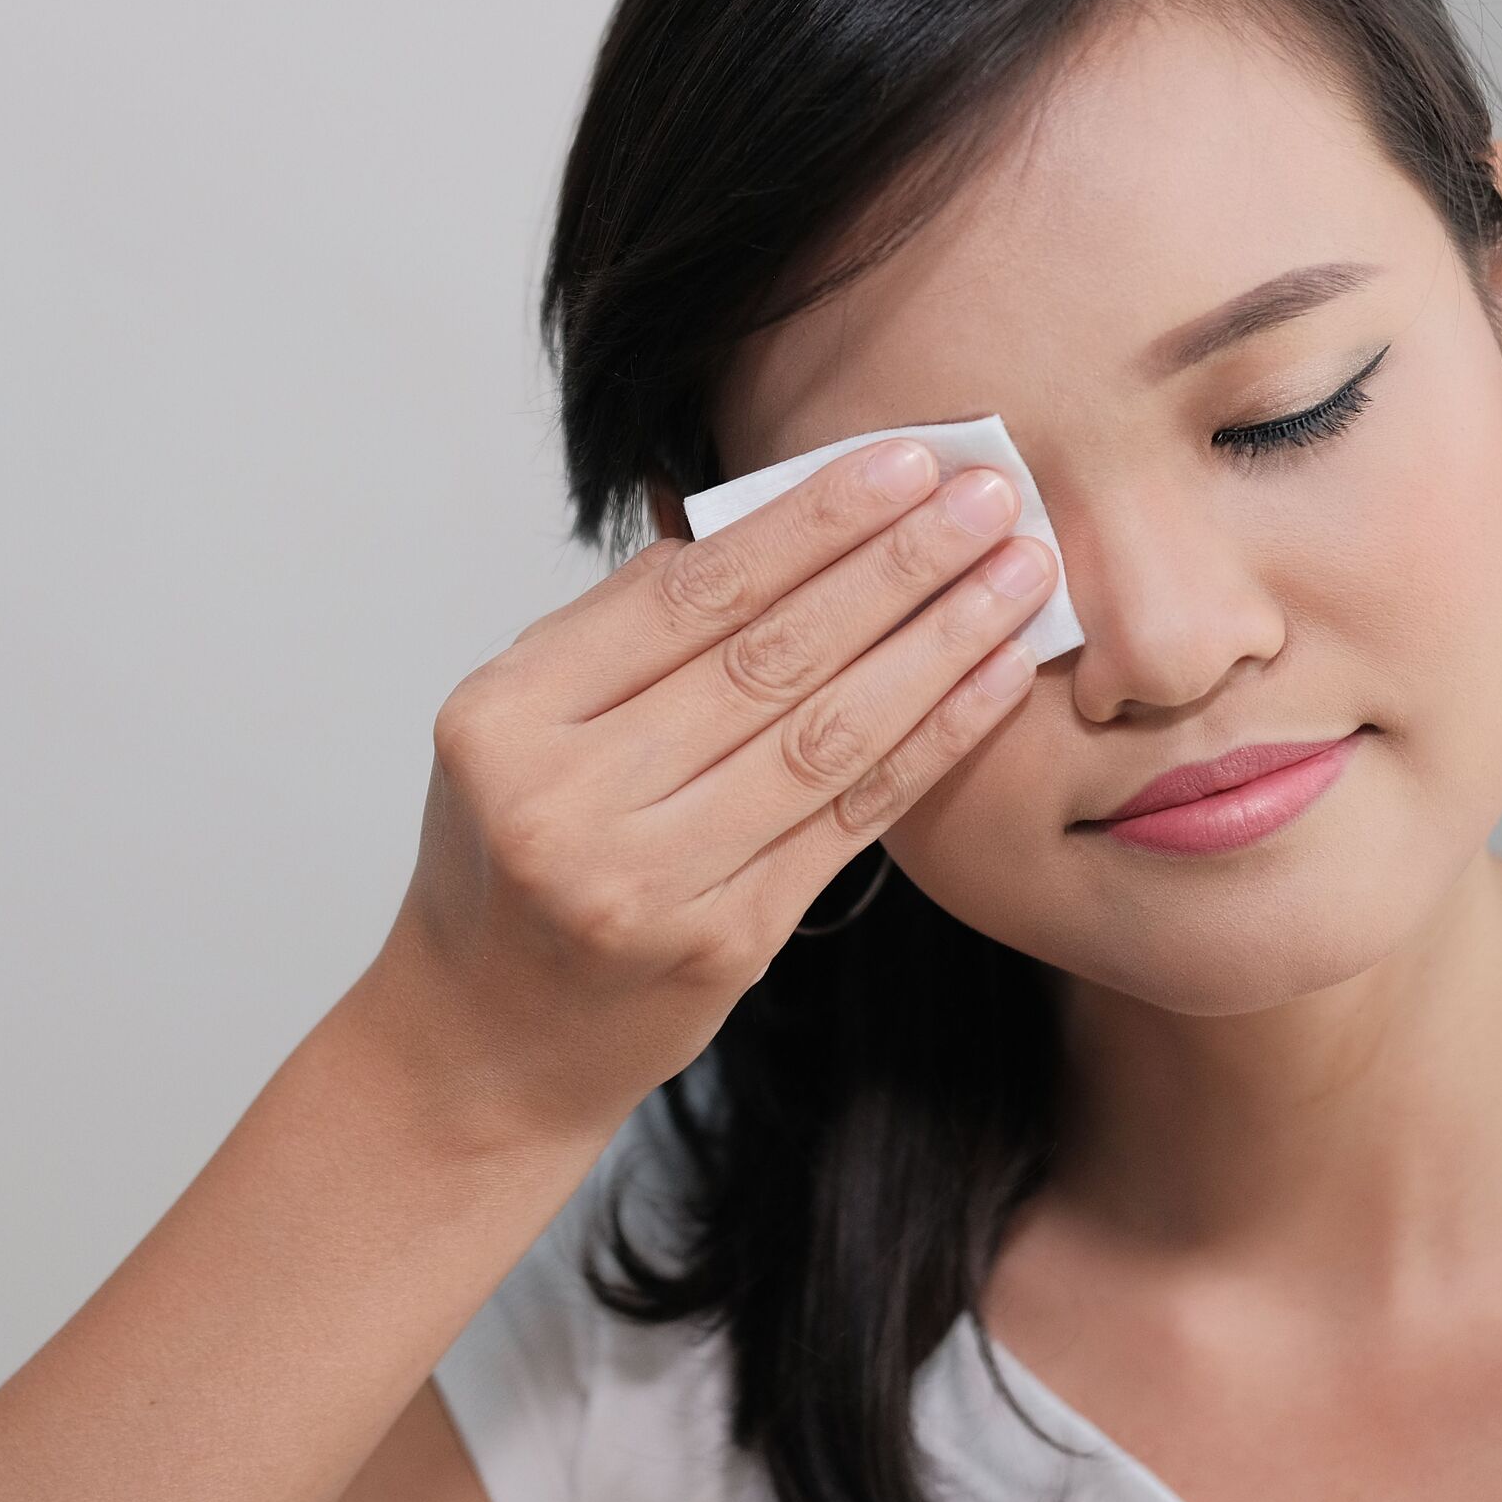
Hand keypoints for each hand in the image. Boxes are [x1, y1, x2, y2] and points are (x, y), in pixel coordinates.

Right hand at [378, 439, 1054, 1142]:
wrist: (487, 1040)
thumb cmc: (513, 855)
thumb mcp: (520, 727)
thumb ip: (623, 631)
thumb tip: (770, 517)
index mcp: (504, 718)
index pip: (685, 596)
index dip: (807, 522)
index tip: (904, 460)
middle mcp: (567, 800)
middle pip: (766, 657)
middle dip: (894, 564)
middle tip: (989, 496)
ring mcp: (649, 883)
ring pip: (824, 735)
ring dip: (937, 643)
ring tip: (1015, 573)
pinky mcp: (726, 944)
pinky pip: (852, 818)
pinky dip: (931, 738)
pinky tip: (992, 677)